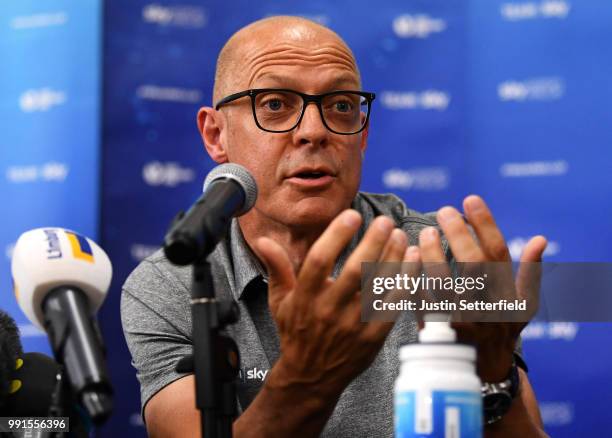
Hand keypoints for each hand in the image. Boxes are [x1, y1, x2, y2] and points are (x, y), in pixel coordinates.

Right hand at [253, 209, 411, 398]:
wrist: (310, 376)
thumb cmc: (295, 331)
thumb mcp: (280, 300)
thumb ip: (276, 267)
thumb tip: (262, 240)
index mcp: (304, 297)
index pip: (319, 261)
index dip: (336, 236)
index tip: (352, 215)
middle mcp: (328, 310)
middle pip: (354, 272)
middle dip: (373, 243)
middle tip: (385, 222)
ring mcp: (353, 325)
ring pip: (378, 287)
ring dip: (393, 259)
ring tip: (402, 236)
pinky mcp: (372, 337)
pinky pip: (393, 306)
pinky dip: (406, 282)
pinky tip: (413, 261)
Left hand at [416, 195, 546, 381]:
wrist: (484, 370)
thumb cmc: (503, 329)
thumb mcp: (523, 305)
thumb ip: (530, 273)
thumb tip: (540, 239)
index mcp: (507, 296)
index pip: (498, 253)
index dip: (485, 224)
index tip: (470, 199)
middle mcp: (487, 309)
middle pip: (472, 266)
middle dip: (457, 234)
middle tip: (443, 210)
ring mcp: (461, 322)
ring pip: (444, 284)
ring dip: (432, 255)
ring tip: (424, 232)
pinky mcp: (437, 332)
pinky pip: (421, 304)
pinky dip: (413, 281)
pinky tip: (406, 258)